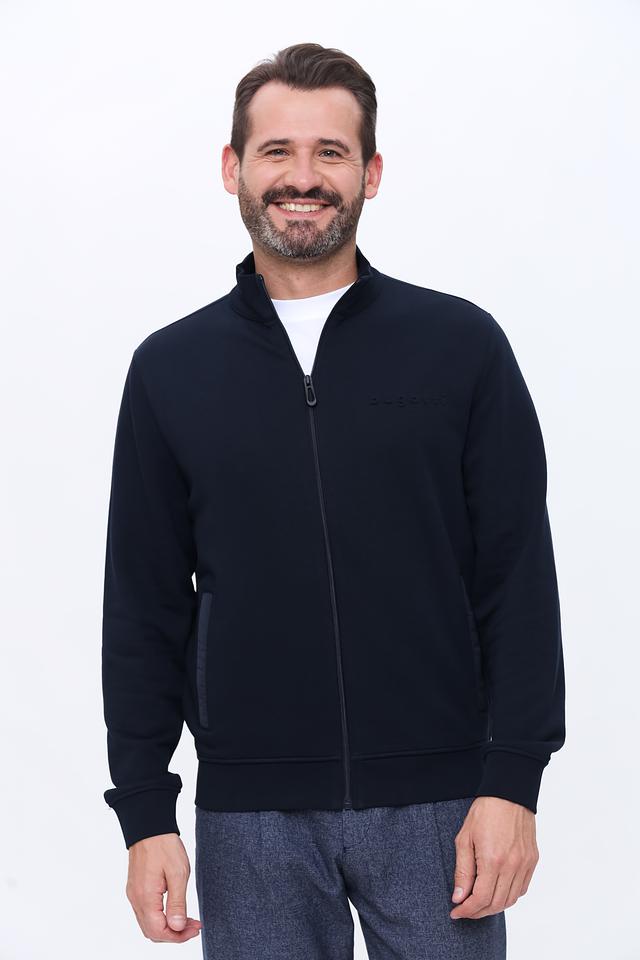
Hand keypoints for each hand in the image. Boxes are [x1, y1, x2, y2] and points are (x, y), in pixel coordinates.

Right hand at [125, 832, 202, 941]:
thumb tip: (177, 927)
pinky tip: (174, 910)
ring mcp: (134, 894)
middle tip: (194, 925)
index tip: (195, 928)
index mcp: (145, 897)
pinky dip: (160, 918)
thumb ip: (177, 903)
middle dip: (174, 934)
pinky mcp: (136, 888)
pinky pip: (145, 913)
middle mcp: (136, 899)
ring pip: (148, 924)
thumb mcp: (178, 873)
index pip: (159, 932)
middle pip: (152, 932)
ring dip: (168, 927)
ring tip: (187, 919)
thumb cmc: (164, 846)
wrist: (149, 826)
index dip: (178, 936)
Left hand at [449, 796, 538, 919]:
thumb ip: (463, 871)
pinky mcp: (533, 860)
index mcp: (493, 860)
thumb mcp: (464, 839)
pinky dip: (509, 896)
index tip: (456, 912)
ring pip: (511, 900)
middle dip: (478, 912)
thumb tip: (459, 897)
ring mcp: (525, 864)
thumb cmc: (484, 813)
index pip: (481, 898)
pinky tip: (497, 891)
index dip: (467, 910)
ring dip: (494, 906)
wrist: (509, 794)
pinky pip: (522, 888)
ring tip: (479, 903)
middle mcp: (512, 865)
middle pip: (497, 903)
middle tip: (465, 910)